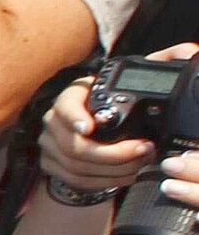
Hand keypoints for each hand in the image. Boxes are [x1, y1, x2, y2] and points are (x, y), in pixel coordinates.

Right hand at [40, 43, 198, 194]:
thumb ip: (162, 62)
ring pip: (77, 166)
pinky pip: (77, 180)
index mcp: (72, 96)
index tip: (89, 127)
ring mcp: (50, 145)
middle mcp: (54, 121)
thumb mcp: (135, 79)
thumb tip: (190, 52)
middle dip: (112, 153)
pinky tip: (126, 175)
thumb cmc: (115, 101)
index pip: (65, 105)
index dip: (74, 117)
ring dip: (112, 170)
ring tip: (141, 164)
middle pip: (74, 145)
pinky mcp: (52, 165)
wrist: (91, 122)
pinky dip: (104, 181)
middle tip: (144, 149)